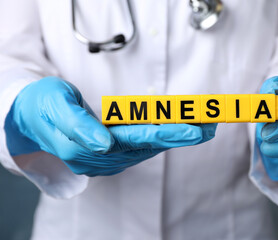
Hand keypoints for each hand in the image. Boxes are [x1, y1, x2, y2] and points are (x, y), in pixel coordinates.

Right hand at [5, 77, 216, 176]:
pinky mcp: (113, 153)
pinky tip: (181, 129)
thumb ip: (79, 127)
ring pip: (149, 146)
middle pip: (148, 145)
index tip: (193, 130)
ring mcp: (108, 159)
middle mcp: (101, 159)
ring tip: (204, 125)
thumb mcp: (55, 108)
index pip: (134, 140)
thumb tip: (104, 144)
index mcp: (86, 148)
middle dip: (181, 136)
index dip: (165, 134)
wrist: (31, 119)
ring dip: (177, 136)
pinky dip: (163, 136)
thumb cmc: (41, 107)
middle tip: (211, 126)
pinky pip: (143, 145)